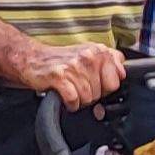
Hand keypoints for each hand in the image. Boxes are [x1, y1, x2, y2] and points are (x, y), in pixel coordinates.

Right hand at [14, 40, 129, 107]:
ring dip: (80, 100)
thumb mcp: (89, 54)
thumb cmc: (62, 60)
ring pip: (89, 97)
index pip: (117, 78)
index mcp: (98, 51)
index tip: (97, 84)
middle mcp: (88, 56)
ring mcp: (74, 66)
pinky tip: (65, 97)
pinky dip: (70, 104)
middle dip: (93, 95)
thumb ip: (109, 62)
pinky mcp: (60, 77)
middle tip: (80, 88)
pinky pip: (74, 100)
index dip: (107, 86)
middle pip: (103, 91)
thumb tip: (122, 75)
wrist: (32, 59)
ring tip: (71, 90)